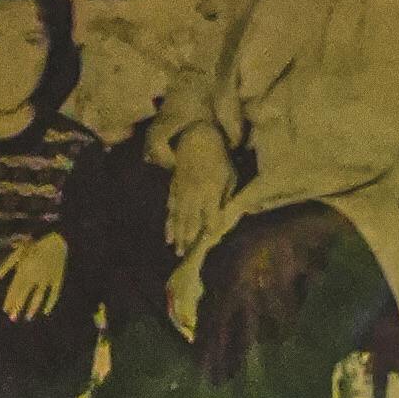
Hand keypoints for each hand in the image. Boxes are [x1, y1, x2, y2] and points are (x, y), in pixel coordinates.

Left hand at [0, 234, 70, 323]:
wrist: (57, 238)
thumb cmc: (35, 245)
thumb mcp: (18, 252)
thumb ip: (7, 264)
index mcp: (23, 269)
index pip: (14, 289)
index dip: (10, 300)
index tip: (6, 310)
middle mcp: (34, 276)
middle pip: (24, 294)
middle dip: (17, 307)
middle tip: (12, 318)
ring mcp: (46, 278)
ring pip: (38, 296)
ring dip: (33, 308)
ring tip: (28, 318)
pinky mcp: (57, 278)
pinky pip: (54, 293)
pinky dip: (50, 303)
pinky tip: (46, 312)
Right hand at [164, 121, 239, 257]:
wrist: (197, 141)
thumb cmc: (219, 159)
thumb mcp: (230, 176)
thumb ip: (227, 197)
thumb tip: (224, 215)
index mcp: (211, 192)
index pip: (211, 218)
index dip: (211, 231)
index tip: (211, 242)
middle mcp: (194, 196)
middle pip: (191, 223)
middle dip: (190, 240)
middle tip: (188, 256)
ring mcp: (182, 194)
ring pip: (179, 220)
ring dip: (178, 237)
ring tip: (177, 251)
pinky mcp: (173, 191)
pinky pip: (170, 211)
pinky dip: (169, 225)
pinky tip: (168, 236)